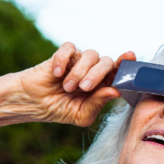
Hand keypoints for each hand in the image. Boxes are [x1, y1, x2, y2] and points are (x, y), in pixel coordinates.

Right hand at [16, 42, 136, 126]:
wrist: (33, 104)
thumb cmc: (60, 109)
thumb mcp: (81, 114)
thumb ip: (97, 104)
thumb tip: (115, 92)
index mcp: (103, 84)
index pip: (119, 72)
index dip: (126, 64)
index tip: (130, 56)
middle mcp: (94, 70)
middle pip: (107, 62)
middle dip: (97, 75)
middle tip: (84, 88)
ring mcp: (79, 61)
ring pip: (91, 55)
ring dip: (80, 71)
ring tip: (67, 87)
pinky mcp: (63, 55)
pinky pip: (69, 48)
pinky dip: (64, 60)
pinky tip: (56, 73)